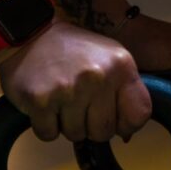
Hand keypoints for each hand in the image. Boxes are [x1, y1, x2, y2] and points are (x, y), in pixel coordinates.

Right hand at [0, 22, 149, 143]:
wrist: (31, 34)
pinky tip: (46, 103)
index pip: (139, 114)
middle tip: (79, 103)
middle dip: (91, 125)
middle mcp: (98, 77)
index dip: (126, 123)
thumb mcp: (110, 58)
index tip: (114, 118)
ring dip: (67, 124)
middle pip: (104, 132)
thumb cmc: (74, 50)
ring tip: (61, 99)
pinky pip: (49, 134)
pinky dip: (45, 125)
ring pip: (76, 135)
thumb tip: (127, 133)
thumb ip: (124, 91)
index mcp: (121, 65)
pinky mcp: (40, 101)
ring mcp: (68, 90)